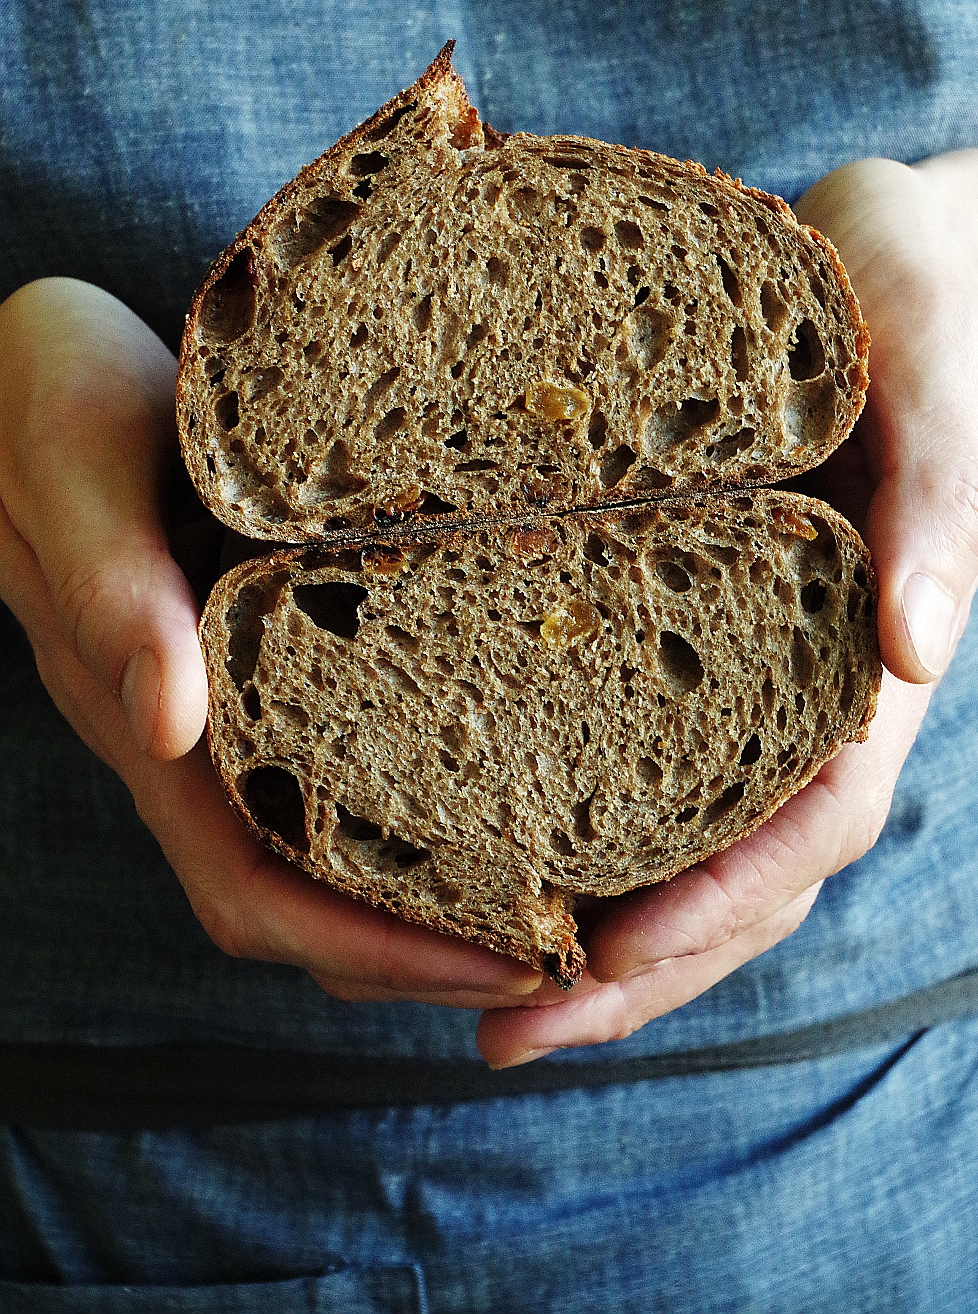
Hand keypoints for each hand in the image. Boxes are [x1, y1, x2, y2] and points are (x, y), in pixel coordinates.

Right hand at [0, 278, 540, 1008]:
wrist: (17, 374)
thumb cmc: (46, 407)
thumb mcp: (81, 475)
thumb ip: (115, 596)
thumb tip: (167, 724)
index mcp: (149, 728)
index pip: (258, 895)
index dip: (376, 950)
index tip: (505, 964)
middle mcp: (183, 746)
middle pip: (297, 908)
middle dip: (423, 956)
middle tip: (561, 958)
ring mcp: (211, 716)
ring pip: (311, 857)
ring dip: (418, 903)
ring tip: (544, 902)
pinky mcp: (240, 667)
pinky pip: (321, 777)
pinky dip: (402, 815)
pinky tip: (483, 786)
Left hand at [478, 151, 977, 1066]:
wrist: (891, 257)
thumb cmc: (922, 311)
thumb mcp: (941, 379)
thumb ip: (946, 500)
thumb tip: (916, 645)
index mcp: (869, 665)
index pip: (800, 828)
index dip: (709, 906)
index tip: (598, 966)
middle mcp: (806, 694)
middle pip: (729, 872)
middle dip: (628, 970)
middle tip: (501, 1033)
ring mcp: (750, 678)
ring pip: (678, 839)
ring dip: (590, 930)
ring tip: (473, 991)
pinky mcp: (687, 633)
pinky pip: (633, 757)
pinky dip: (571, 824)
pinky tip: (478, 852)